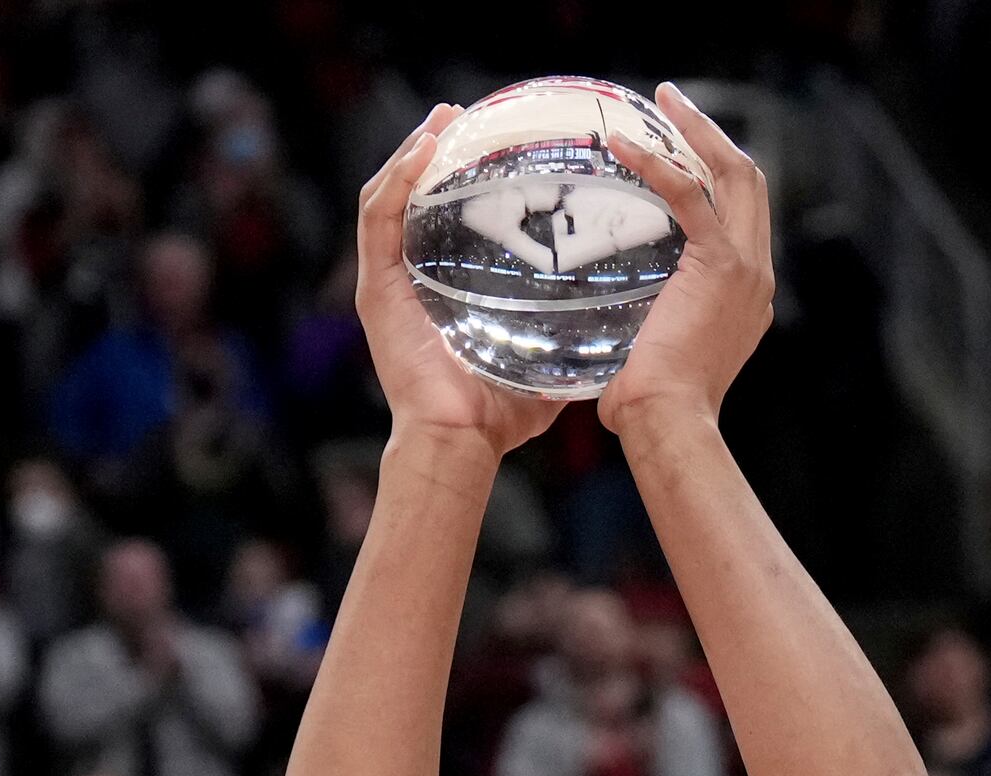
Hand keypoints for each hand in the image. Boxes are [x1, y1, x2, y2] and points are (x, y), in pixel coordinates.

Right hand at [355, 107, 564, 456]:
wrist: (461, 443)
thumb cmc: (498, 415)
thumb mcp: (542, 359)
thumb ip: (567, 336)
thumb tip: (616, 323)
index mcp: (438, 292)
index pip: (440, 219)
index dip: (455, 177)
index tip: (485, 142)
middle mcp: (406, 281)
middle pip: (409, 198)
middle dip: (429, 151)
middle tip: (457, 117)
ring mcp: (385, 283)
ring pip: (387, 198)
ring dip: (411, 153)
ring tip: (440, 121)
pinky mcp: (374, 290)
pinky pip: (378, 219)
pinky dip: (397, 181)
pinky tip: (423, 151)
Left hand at [597, 84, 773, 437]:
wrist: (669, 422)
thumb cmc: (650, 407)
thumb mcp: (651, 354)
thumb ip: (639, 328)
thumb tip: (593, 333)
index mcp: (746, 294)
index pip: (738, 218)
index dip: (713, 177)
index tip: (677, 150)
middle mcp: (757, 275)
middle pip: (749, 183)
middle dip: (713, 136)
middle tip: (673, 103)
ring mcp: (747, 268)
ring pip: (736, 175)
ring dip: (699, 132)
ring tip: (664, 100)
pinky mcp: (721, 265)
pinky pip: (693, 196)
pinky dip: (659, 165)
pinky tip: (626, 146)